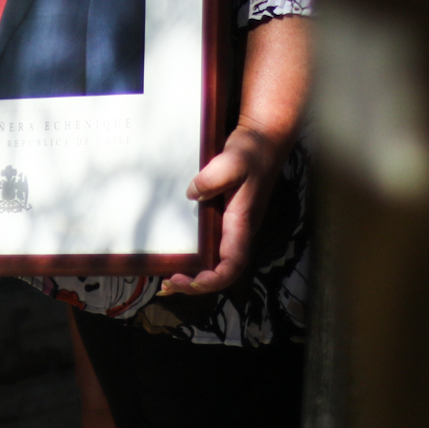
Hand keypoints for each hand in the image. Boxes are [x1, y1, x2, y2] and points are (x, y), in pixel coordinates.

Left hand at [160, 124, 287, 296]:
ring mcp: (229, 227)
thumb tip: (192, 193)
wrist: (262, 141)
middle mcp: (237, 232)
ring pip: (214, 263)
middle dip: (196, 285)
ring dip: (193, 276)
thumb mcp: (234, 160)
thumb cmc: (251, 153)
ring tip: (166, 282)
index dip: (214, 279)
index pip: (232, 264)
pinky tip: (174, 258)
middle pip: (220, 271)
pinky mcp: (221, 219)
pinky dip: (193, 259)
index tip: (192, 280)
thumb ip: (214, 177)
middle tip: (167, 286)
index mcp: (242, 224)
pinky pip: (208, 246)